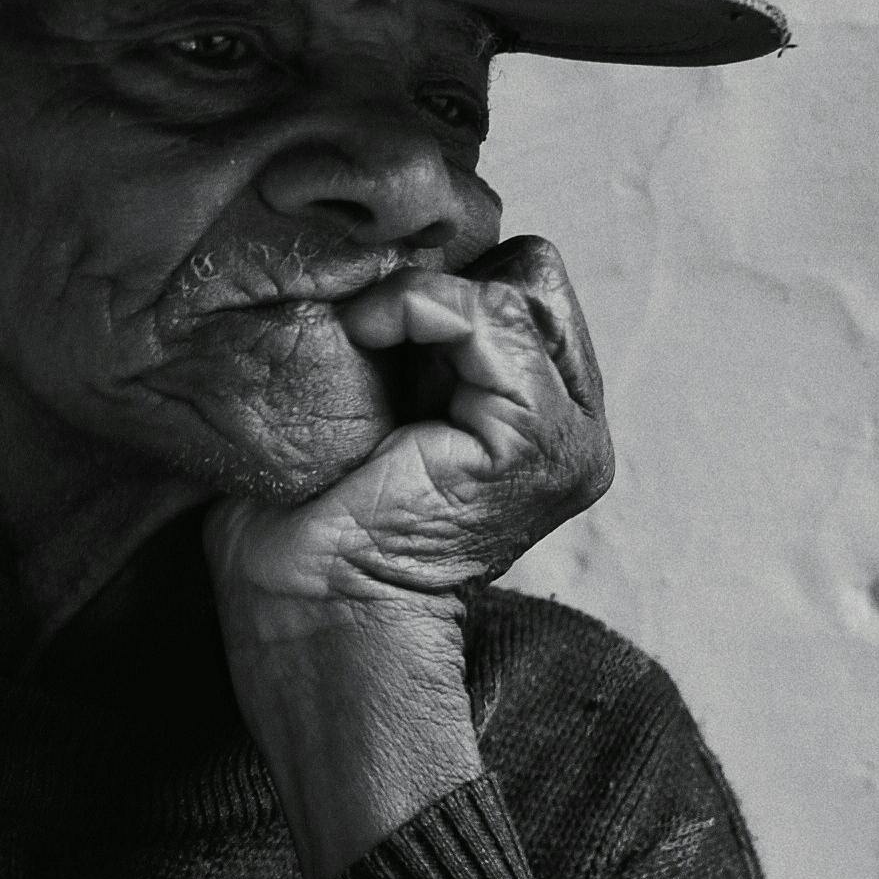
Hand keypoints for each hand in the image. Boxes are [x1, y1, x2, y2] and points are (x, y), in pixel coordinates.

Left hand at [203, 238, 612, 878]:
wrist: (306, 619)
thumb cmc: (305, 532)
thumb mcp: (364, 410)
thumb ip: (401, 344)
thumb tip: (366, 259)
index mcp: (536, 421)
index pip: (522, 282)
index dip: (443, 280)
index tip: (364, 316)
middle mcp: (573, 429)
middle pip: (536, 273)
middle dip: (451, 282)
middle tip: (372, 328)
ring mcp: (571, 437)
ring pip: (522, 281)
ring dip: (423, 295)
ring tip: (361, 338)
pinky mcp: (539, 442)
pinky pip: (490, 316)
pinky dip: (417, 306)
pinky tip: (364, 336)